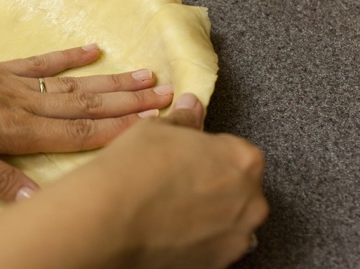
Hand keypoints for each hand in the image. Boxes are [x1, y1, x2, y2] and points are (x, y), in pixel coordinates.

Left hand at [0, 21, 173, 201]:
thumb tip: (37, 201)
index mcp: (15, 130)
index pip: (78, 134)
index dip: (118, 131)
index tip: (155, 125)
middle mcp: (24, 103)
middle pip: (86, 105)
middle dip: (130, 104)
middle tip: (168, 96)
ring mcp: (14, 82)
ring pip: (74, 84)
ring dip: (112, 83)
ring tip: (146, 76)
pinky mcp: (0, 69)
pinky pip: (42, 63)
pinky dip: (70, 57)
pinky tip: (92, 50)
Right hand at [89, 94, 267, 268]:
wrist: (109, 222)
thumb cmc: (135, 169)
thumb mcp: (157, 129)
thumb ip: (185, 120)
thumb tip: (192, 107)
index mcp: (243, 159)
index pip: (237, 151)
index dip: (210, 153)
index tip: (189, 157)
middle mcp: (250, 201)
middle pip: (239, 188)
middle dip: (215, 185)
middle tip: (178, 182)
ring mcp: (237, 237)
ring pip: (229, 220)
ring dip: (209, 214)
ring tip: (172, 209)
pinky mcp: (218, 264)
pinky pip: (215, 246)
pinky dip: (199, 239)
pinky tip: (170, 229)